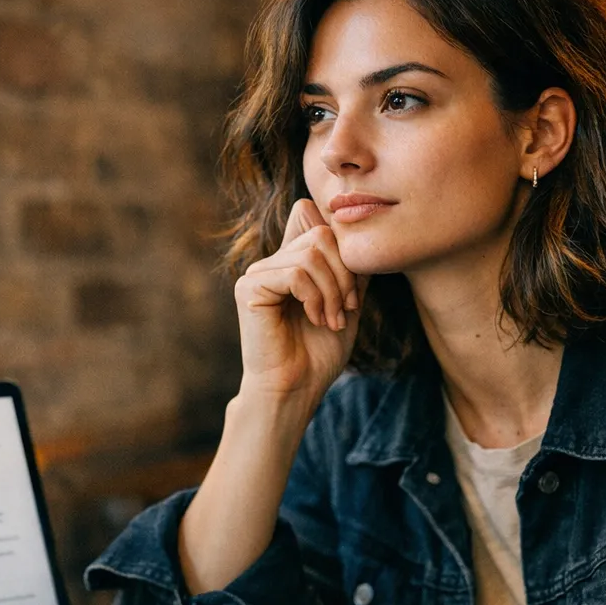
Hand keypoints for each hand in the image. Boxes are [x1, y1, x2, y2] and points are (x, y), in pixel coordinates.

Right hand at [233, 199, 368, 403]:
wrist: (296, 388)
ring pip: (310, 254)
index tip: (353, 290)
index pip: (311, 216)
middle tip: (348, 308)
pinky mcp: (249, 287)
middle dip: (345, 273)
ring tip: (333, 320)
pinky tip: (315, 319)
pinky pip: (295, 273)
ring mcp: (258, 273)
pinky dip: (315, 297)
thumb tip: (356, 231)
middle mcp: (272, 262)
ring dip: (333, 290)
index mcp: (291, 262)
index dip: (341, 245)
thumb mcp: (347, 302)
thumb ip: (349, 267)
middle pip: (320, 233)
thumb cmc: (319, 353)